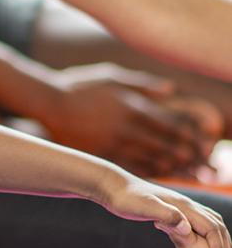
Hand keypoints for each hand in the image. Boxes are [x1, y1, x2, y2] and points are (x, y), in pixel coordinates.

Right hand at [39, 64, 212, 176]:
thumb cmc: (80, 85)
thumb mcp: (112, 76)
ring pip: (147, 158)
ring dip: (166, 164)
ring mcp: (112, 142)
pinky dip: (143, 170)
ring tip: (179, 168)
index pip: (168, 124)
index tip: (197, 141)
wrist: (49, 103)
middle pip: (162, 144)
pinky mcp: (100, 153)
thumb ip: (144, 84)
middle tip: (194, 159)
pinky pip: (128, 165)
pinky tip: (152, 172)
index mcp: (131, 107)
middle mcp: (125, 127)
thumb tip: (171, 90)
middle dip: (181, 152)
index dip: (186, 134)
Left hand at [98, 172, 231, 247]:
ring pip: (211, 223)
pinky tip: (199, 246)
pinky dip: (206, 236)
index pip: (211, 229)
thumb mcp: (143, 208)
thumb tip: (186, 227)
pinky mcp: (173, 210)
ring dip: (218, 242)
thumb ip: (165, 215)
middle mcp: (186, 205)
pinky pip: (198, 223)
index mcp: (183, 207)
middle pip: (217, 227)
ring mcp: (181, 206)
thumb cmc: (125, 198)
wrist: (112, 187)